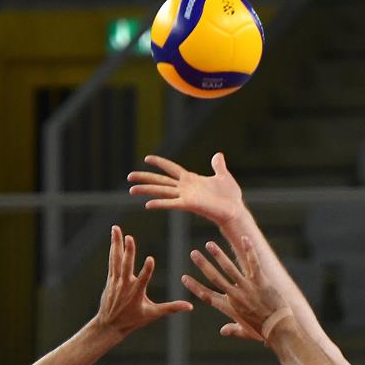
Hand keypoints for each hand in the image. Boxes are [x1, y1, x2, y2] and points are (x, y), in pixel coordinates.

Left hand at [93, 225, 191, 336]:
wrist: (109, 325)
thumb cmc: (133, 320)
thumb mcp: (153, 314)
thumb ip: (171, 308)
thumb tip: (190, 306)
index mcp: (136, 294)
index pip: (143, 280)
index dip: (147, 270)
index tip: (151, 259)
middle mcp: (124, 285)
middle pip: (126, 265)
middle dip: (128, 252)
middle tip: (129, 237)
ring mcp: (116, 281)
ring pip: (116, 259)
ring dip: (116, 243)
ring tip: (116, 228)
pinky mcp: (111, 279)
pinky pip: (112, 261)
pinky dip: (114, 249)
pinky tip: (114, 238)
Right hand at [127, 152, 246, 226]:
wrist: (234, 210)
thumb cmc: (230, 196)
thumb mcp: (223, 176)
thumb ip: (218, 165)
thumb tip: (218, 154)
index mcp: (191, 179)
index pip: (171, 168)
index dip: (159, 163)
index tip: (146, 158)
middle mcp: (185, 188)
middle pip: (160, 180)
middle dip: (145, 178)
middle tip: (129, 177)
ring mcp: (185, 196)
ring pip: (161, 191)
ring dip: (146, 190)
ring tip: (131, 190)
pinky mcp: (189, 205)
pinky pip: (171, 203)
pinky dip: (160, 203)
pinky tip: (147, 204)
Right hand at [182, 236, 286, 341]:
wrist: (279, 328)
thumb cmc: (263, 331)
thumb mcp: (245, 332)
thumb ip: (233, 330)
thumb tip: (223, 331)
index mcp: (229, 308)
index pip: (206, 296)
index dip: (194, 287)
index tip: (184, 278)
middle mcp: (235, 296)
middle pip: (214, 278)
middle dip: (203, 265)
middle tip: (193, 253)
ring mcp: (247, 288)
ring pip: (230, 268)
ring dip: (218, 255)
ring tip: (209, 244)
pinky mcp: (261, 282)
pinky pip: (253, 263)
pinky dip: (249, 250)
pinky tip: (244, 238)